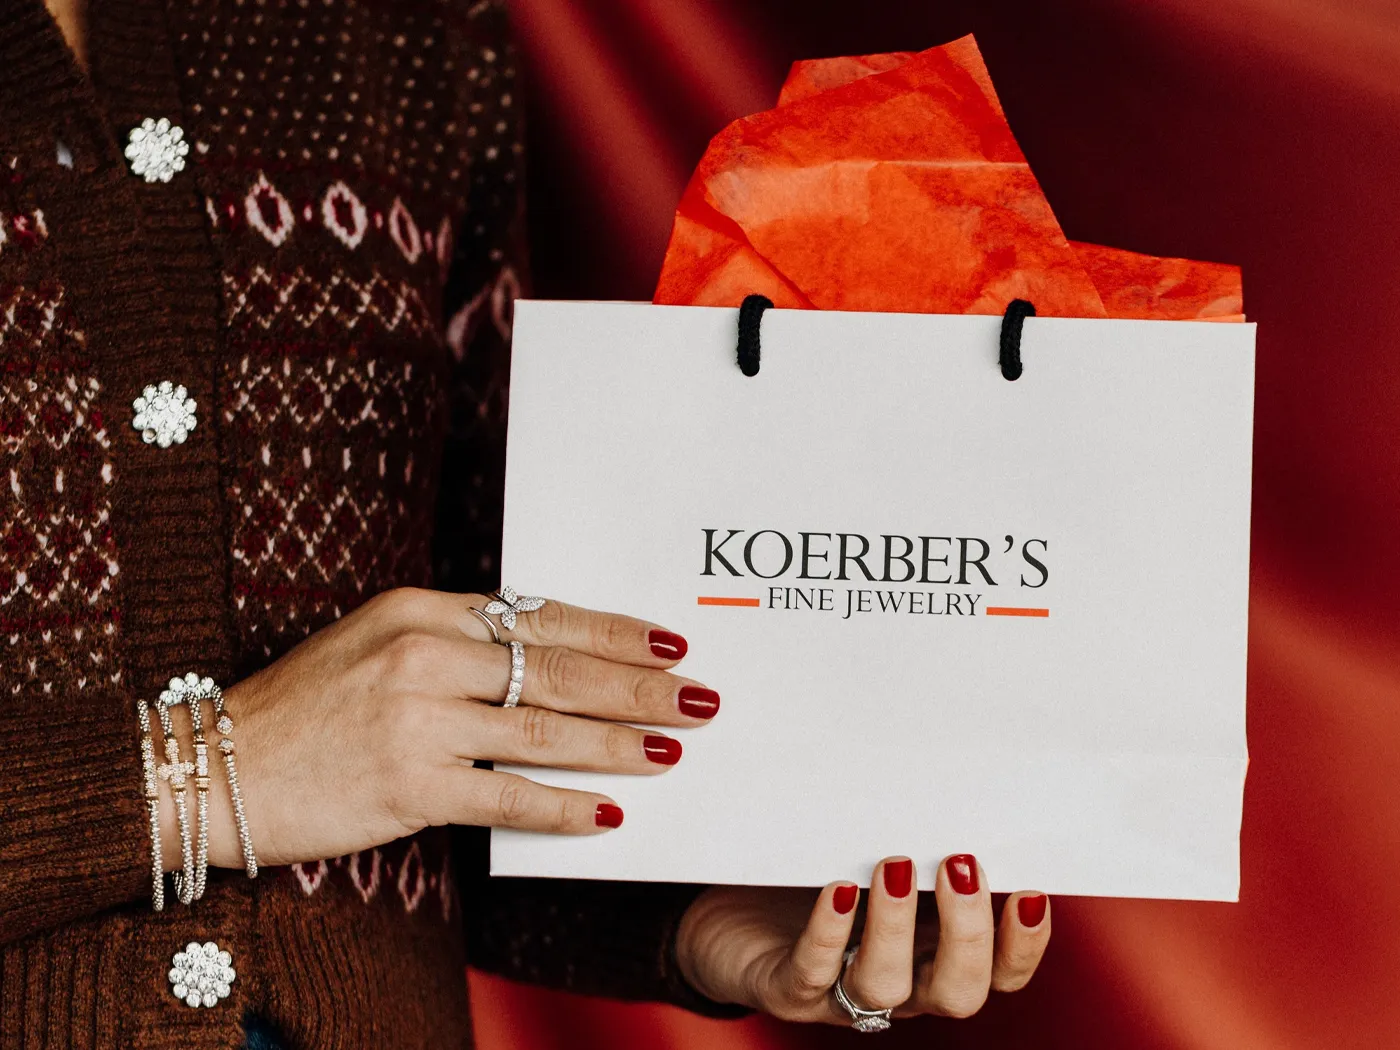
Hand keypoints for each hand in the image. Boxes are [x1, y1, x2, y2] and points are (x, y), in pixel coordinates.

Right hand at [159, 588, 718, 869]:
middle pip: (558, 670)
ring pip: (545, 731)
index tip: (667, 643)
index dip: (613, 632)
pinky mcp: (407, 786)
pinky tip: (610, 811)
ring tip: (673, 748)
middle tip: (698, 697)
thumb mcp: (376, 642)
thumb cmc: (304, 706)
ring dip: (620, 743)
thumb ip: (457, 643)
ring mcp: (415, 720)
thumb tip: (551, 657)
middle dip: (639, 685)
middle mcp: (423, 654)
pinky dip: (565, 806)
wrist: (216, 767)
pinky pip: (508, 797)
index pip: (541, 617)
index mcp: (420, 609)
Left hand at [675, 855, 1048, 1022]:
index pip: (999, 972)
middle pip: (957, 991)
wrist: (729, 920)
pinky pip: (811, 973)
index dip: (1022, 944)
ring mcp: (842, 992)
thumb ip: (918, 834)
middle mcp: (900, 983)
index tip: (1030, 889)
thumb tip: (957, 769)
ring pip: (886, 986)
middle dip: (968, 934)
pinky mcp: (786, 987)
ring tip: (894, 865)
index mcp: (933, 955)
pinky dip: (829, 933)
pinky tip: (837, 891)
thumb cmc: (818, 878)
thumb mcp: (874, 855)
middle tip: (961, 865)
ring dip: (896, 928)